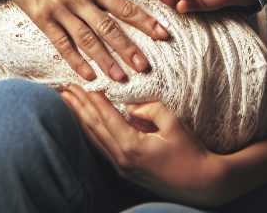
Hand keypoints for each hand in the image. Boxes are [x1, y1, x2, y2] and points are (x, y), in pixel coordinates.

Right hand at [0, 0, 166, 82]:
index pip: (123, 5)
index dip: (144, 20)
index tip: (162, 34)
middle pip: (108, 26)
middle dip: (128, 47)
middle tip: (145, 66)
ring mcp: (60, 9)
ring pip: (86, 38)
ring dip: (105, 59)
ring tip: (121, 77)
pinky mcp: (42, 18)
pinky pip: (61, 43)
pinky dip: (75, 60)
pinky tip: (88, 74)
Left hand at [59, 92, 222, 206]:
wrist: (202, 185)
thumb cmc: (191, 154)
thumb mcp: (174, 125)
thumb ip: (150, 109)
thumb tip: (129, 104)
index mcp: (133, 147)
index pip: (106, 117)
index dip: (93, 98)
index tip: (82, 82)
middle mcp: (122, 160)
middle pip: (94, 128)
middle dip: (79, 106)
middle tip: (64, 87)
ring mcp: (122, 168)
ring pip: (94, 140)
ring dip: (80, 119)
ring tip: (67, 102)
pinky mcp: (125, 172)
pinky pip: (102, 149)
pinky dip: (91, 133)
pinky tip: (84, 124)